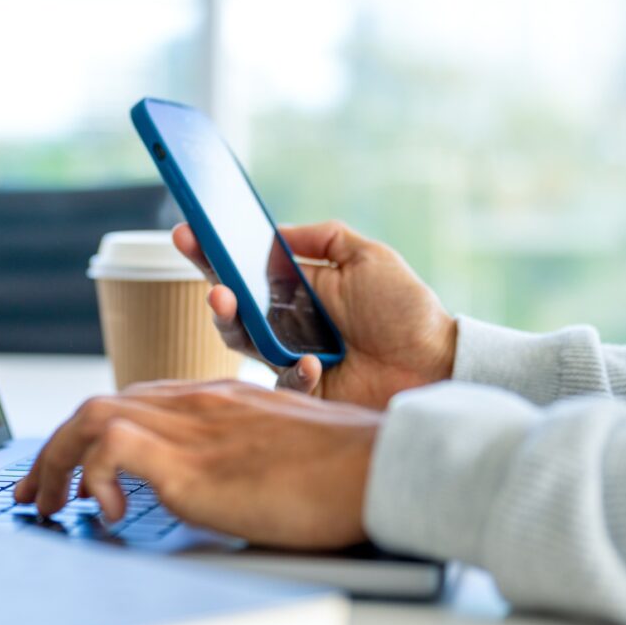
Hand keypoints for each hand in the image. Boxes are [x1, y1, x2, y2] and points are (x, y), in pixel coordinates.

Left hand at [13, 380, 380, 548]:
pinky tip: (109, 512)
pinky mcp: (192, 462)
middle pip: (100, 404)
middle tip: (36, 491)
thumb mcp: (282, 450)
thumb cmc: (346, 469)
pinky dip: (92, 475)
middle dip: (54, 448)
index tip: (72, 468)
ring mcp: (191, 427)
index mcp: (217, 399)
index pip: (134, 400)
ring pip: (92, 417)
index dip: (91, 433)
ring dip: (55, 461)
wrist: (381, 467)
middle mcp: (196, 404)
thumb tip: (225, 485)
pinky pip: (111, 447)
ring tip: (49, 505)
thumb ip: (244, 455)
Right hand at [173, 221, 456, 408]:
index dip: (213, 252)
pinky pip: (280, 383)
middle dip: (214, 290)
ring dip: (232, 322)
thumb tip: (278, 230)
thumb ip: (324, 238)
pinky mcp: (302, 394)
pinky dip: (294, 372)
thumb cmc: (406, 311)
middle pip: (232, 307)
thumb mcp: (368, 257)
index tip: (189, 232)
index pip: (244, 269)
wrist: (436, 363)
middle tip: (212, 281)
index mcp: (296, 290)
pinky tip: (313, 363)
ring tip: (230, 302)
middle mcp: (285, 324)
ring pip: (241, 344)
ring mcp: (289, 359)